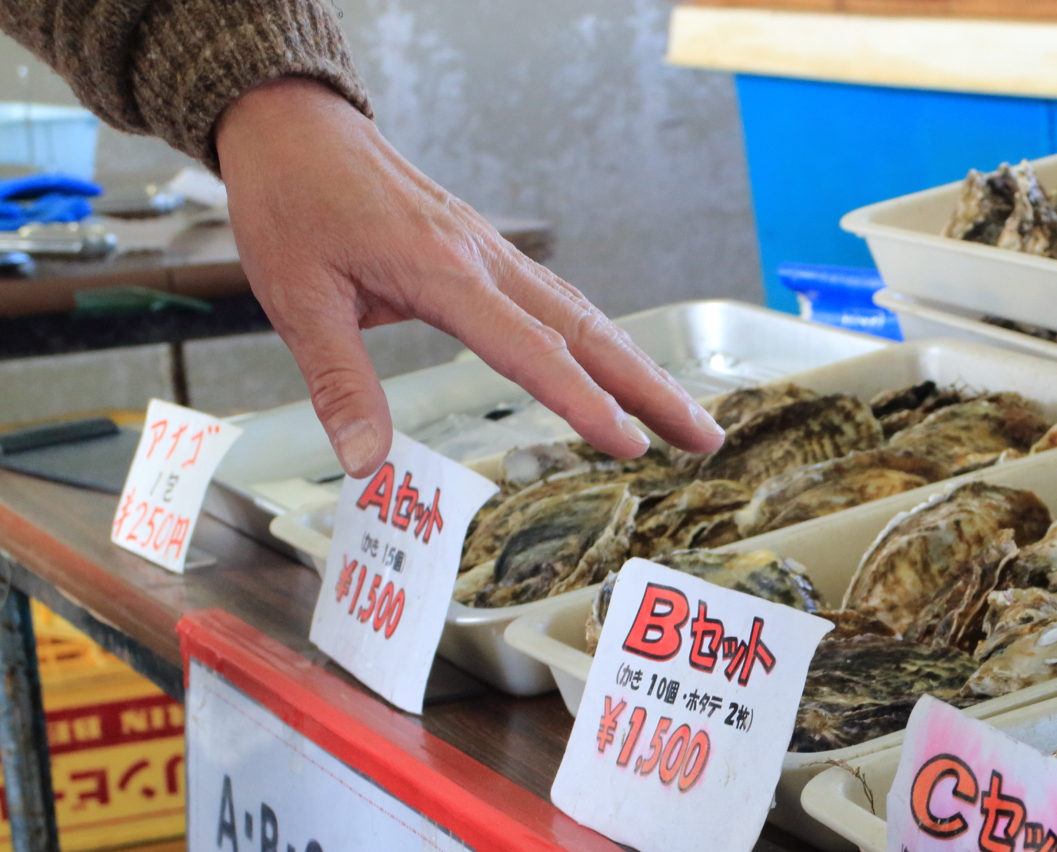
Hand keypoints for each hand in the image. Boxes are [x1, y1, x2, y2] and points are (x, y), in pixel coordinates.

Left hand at [215, 78, 723, 477]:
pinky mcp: (488, 253)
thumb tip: (366, 462)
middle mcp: (485, 260)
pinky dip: (604, 342)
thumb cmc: (292, 203)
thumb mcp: (297, 298)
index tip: (629, 446)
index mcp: (444, 272)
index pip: (532, 349)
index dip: (583, 402)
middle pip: (590, 333)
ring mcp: (494, 254)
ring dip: (641, 369)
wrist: (295, 126)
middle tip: (705, 438)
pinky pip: (563, 302)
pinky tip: (624, 370)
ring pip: (587, 316)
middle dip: (652, 389)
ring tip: (686, 418)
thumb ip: (340, 382)